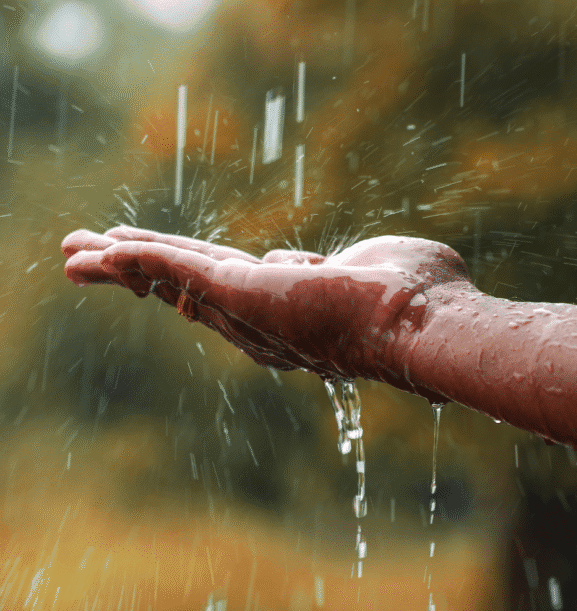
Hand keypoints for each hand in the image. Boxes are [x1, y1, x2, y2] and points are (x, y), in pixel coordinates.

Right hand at [62, 225, 472, 395]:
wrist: (430, 322)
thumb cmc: (423, 299)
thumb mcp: (378, 270)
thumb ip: (345, 268)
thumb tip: (310, 264)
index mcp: (294, 314)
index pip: (229, 290)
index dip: (188, 276)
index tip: (160, 270)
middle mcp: (264, 323)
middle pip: (186, 288)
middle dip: (136, 274)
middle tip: (89, 262)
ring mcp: (253, 310)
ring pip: (173, 278)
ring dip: (121, 264)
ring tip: (73, 253)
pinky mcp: (246, 294)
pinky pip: (180, 270)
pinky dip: (139, 259)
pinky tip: (99, 249)